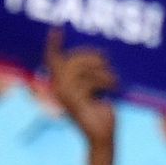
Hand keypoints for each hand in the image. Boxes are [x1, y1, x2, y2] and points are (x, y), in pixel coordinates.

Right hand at [45, 32, 116, 147]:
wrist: (102, 135)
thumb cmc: (101, 112)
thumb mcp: (95, 88)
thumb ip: (90, 73)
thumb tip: (101, 55)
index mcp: (60, 83)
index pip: (52, 58)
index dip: (53, 43)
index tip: (57, 28)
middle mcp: (57, 87)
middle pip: (71, 59)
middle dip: (92, 57)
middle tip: (107, 63)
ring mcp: (64, 94)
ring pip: (82, 69)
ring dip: (102, 72)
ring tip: (113, 81)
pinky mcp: (74, 101)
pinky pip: (89, 81)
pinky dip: (104, 82)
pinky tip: (111, 90)